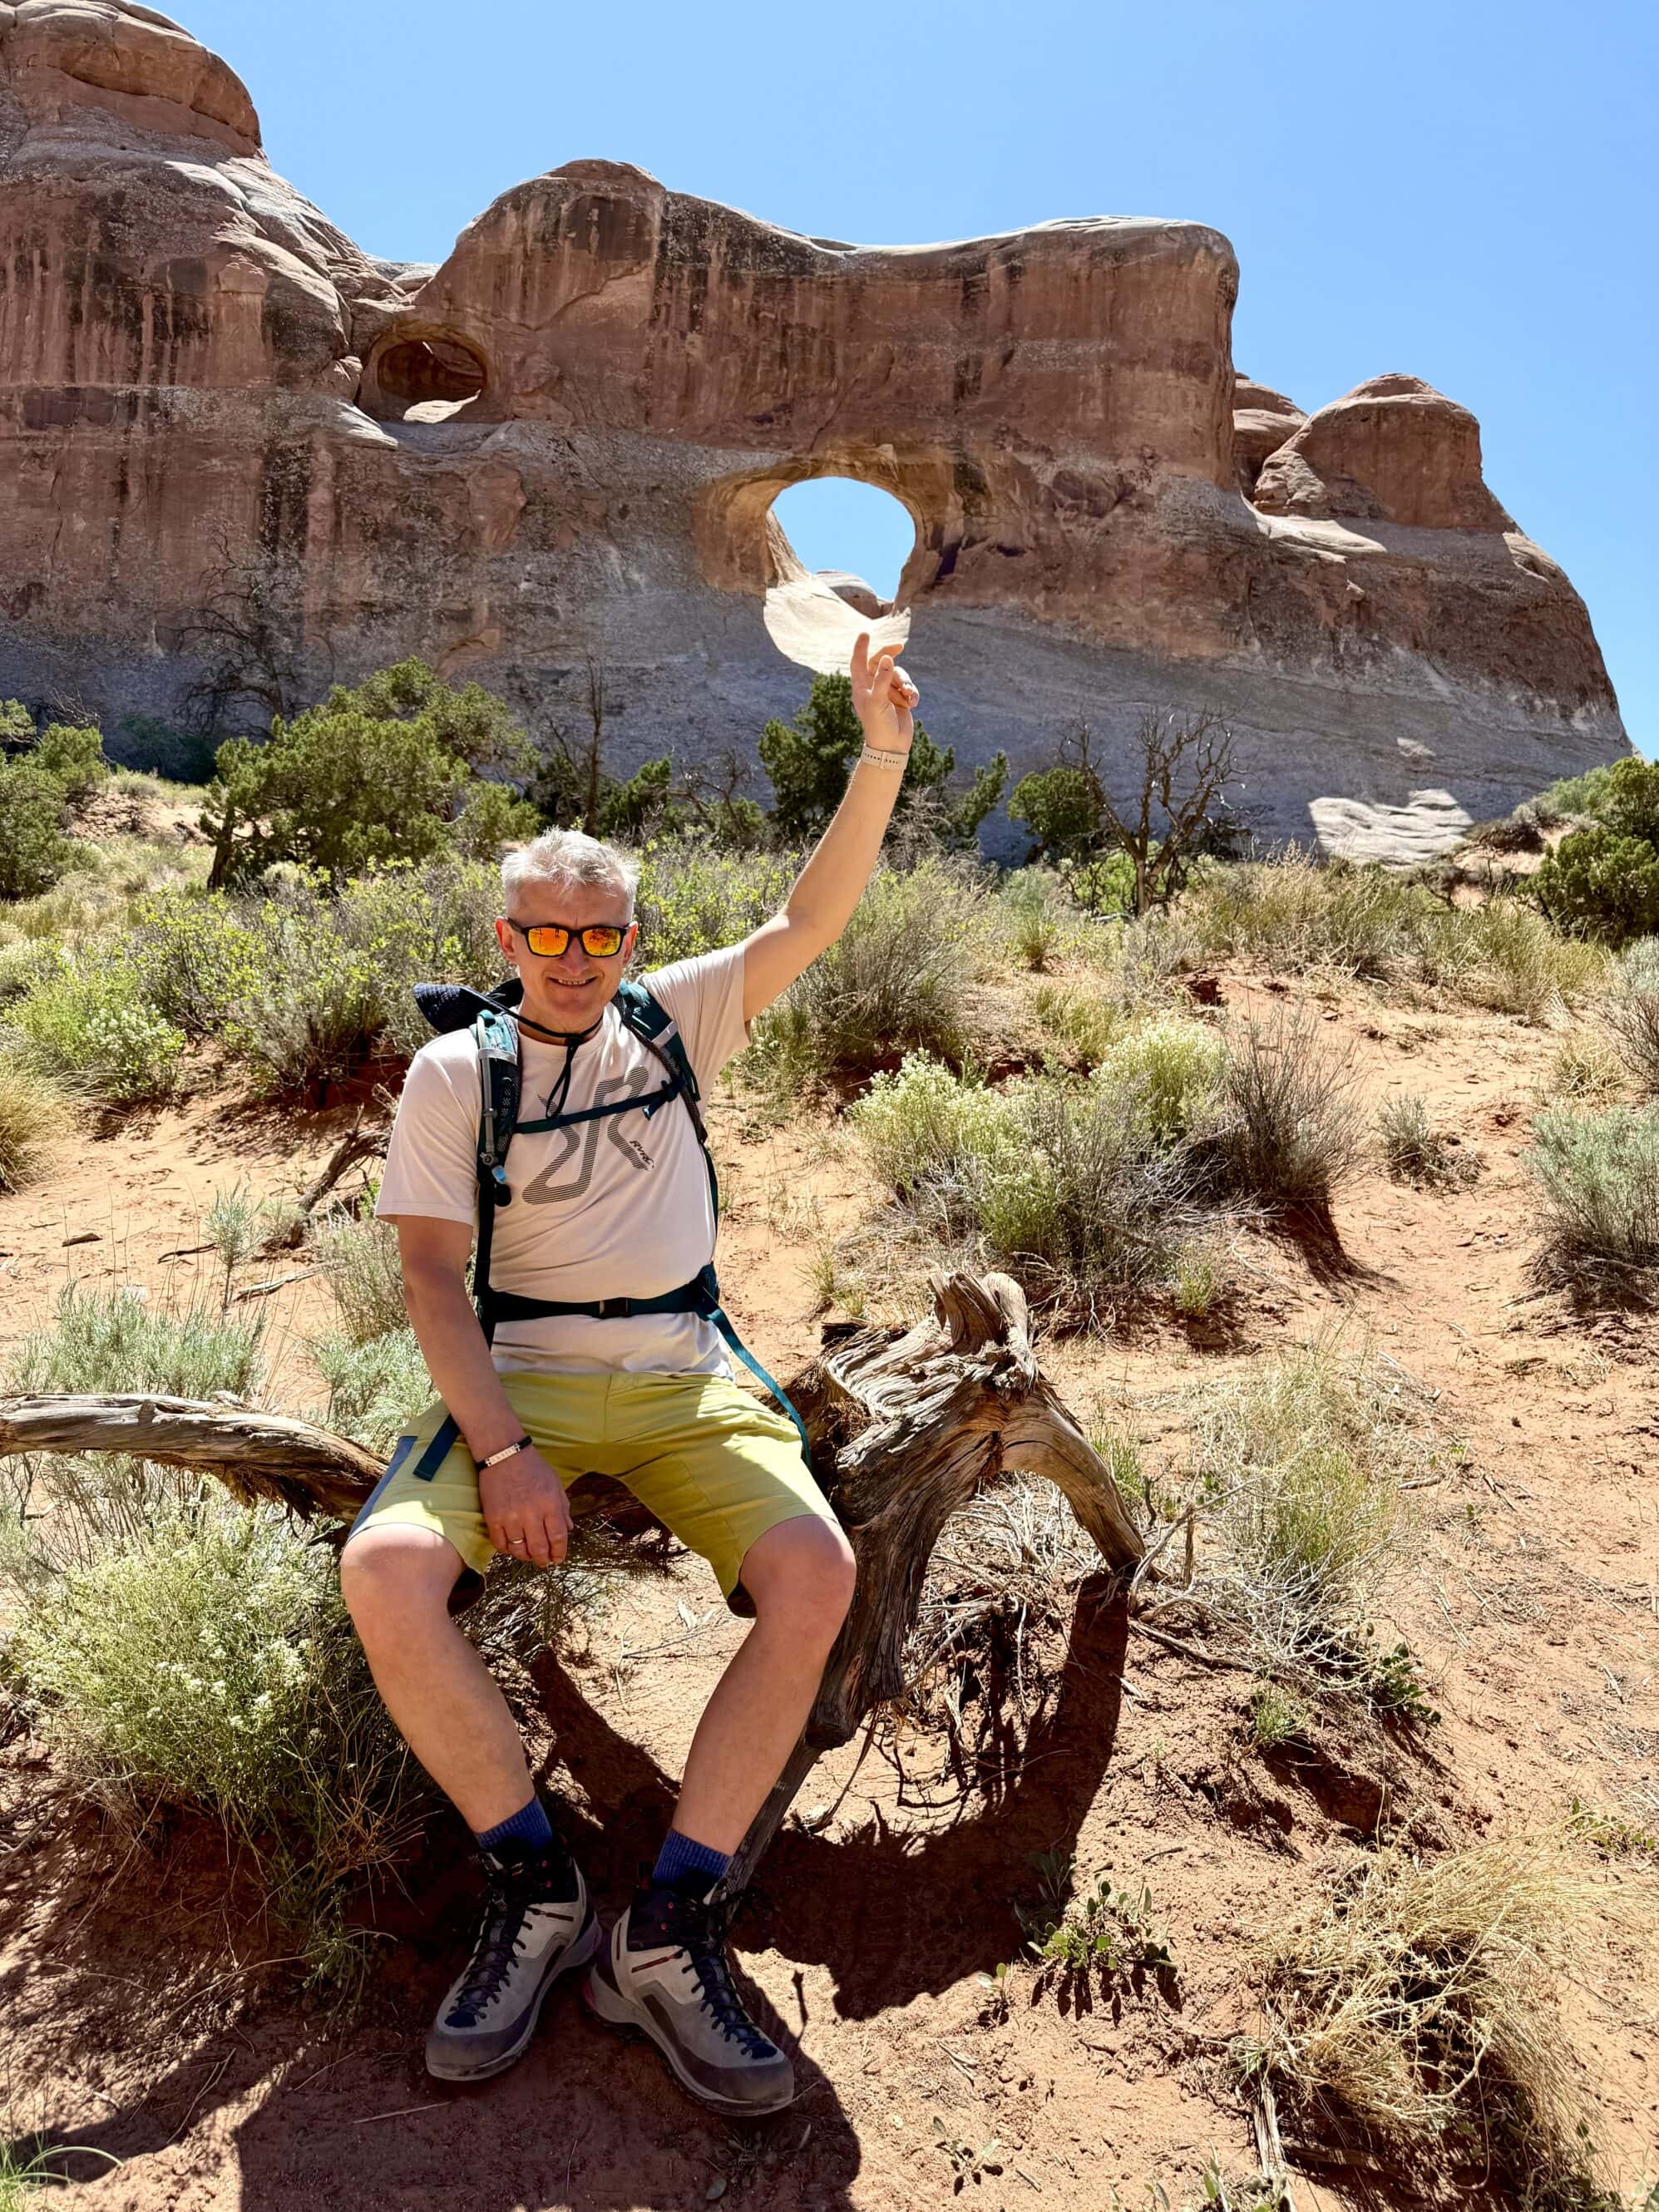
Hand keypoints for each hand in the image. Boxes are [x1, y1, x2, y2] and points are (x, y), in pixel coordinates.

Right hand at [480, 1445, 571, 1567]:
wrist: (504, 1454)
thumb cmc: (533, 1468)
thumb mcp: (555, 1484)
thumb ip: (563, 1507)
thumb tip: (568, 1529)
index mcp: (550, 1504)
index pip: (558, 1537)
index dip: (560, 1552)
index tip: (558, 1558)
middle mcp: (531, 1513)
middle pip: (539, 1548)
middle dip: (543, 1559)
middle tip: (544, 1562)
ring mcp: (510, 1517)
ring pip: (519, 1550)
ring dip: (525, 1556)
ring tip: (528, 1554)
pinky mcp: (493, 1517)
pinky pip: (500, 1544)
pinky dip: (507, 1549)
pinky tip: (512, 1546)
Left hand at [850, 630, 918, 753]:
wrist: (891, 747)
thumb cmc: (878, 726)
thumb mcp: (878, 701)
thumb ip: (882, 678)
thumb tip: (886, 658)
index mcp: (861, 687)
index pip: (859, 662)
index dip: (861, 647)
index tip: (865, 633)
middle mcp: (874, 687)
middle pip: (882, 663)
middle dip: (891, 656)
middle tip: (900, 646)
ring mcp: (888, 693)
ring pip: (899, 675)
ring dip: (906, 683)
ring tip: (908, 697)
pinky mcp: (900, 699)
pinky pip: (909, 687)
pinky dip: (912, 694)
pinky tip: (912, 705)